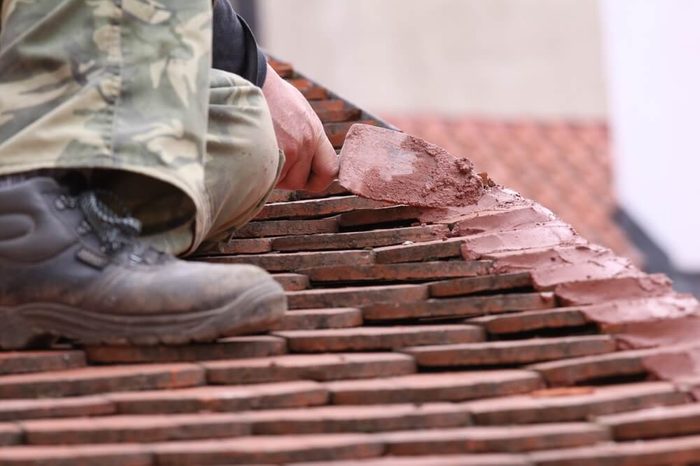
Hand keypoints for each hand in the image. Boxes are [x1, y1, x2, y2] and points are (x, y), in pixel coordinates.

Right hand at [262, 64, 338, 191]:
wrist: (249, 77)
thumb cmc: (270, 93)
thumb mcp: (299, 111)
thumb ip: (306, 136)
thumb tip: (307, 159)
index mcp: (315, 133)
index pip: (329, 171)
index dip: (317, 179)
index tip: (306, 177)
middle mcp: (304, 144)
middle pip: (300, 181)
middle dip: (287, 179)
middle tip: (276, 165)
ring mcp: (286, 150)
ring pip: (280, 181)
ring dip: (271, 175)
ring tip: (261, 153)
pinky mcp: (266, 153)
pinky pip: (265, 177)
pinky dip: (258, 172)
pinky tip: (253, 153)